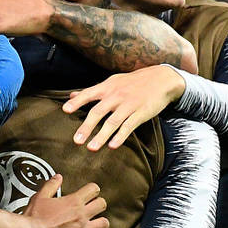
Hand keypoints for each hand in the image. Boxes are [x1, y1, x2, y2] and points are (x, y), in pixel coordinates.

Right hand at [22, 174, 107, 227]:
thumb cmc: (34, 218)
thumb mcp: (40, 196)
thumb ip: (51, 186)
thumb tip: (57, 178)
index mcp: (73, 202)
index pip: (93, 189)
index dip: (92, 190)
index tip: (90, 193)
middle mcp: (81, 215)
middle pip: (102, 204)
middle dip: (99, 205)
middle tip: (94, 208)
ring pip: (104, 224)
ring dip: (101, 224)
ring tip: (96, 225)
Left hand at [63, 65, 185, 150]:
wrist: (162, 79)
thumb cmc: (133, 82)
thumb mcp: (112, 81)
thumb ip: (92, 91)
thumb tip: (71, 95)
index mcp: (107, 87)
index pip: (89, 94)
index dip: (77, 102)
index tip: (65, 110)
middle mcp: (116, 96)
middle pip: (98, 112)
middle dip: (86, 127)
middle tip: (77, 141)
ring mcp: (128, 105)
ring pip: (112, 122)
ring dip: (101, 136)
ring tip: (92, 148)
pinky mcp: (141, 113)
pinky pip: (129, 126)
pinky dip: (120, 136)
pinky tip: (113, 146)